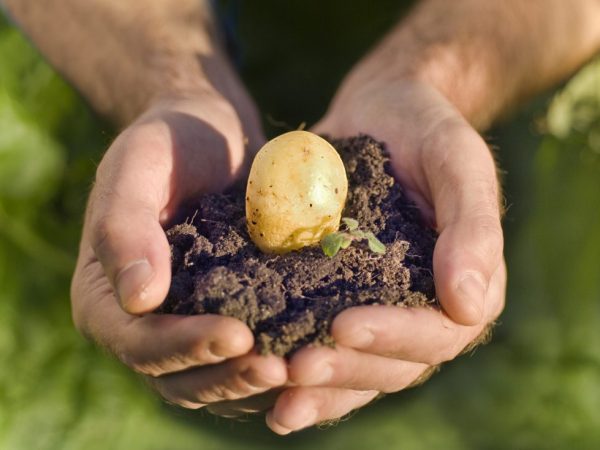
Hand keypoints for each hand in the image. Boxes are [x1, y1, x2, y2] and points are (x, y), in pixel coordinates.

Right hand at [71, 91, 287, 409]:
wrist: (210, 136)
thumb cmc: (169, 142)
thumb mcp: (140, 165)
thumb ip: (125, 226)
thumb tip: (138, 298)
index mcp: (106, 296)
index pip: (139, 341)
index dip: (185, 346)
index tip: (237, 336)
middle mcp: (142, 324)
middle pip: (180, 377)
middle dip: (228, 377)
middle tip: (279, 370)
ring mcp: (186, 326)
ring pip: (216, 379)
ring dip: (254, 384)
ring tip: (300, 370)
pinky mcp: (225, 319)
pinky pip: (244, 359)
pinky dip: (273, 365)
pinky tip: (310, 355)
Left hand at [262, 80, 505, 433]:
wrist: (377, 112)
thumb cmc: (425, 128)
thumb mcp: (456, 160)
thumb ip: (471, 227)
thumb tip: (469, 307)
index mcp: (461, 287)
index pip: (437, 333)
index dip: (393, 337)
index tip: (344, 327)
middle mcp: (420, 312)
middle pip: (391, 366)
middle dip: (344, 370)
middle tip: (295, 367)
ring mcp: (376, 311)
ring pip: (353, 370)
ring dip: (315, 389)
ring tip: (272, 390)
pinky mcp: (335, 300)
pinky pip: (319, 345)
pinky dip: (294, 374)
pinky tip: (260, 384)